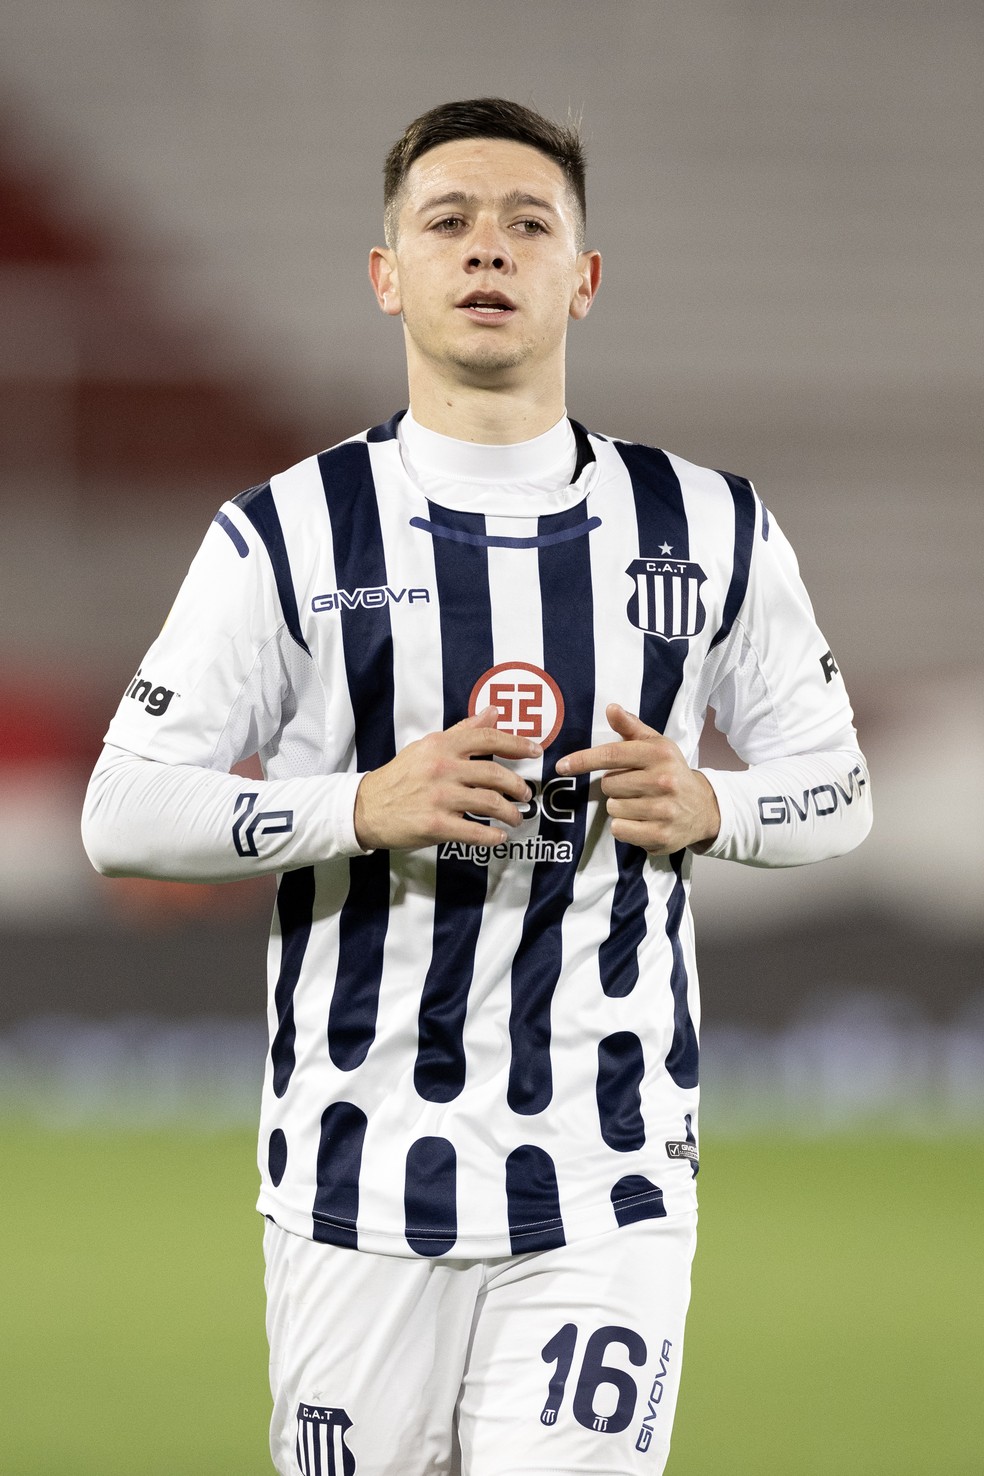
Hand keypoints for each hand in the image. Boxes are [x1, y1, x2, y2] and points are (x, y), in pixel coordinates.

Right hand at [354, 708, 541, 851]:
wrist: (366, 807)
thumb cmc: (400, 776)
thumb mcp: (428, 746)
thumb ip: (463, 731)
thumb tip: (493, 712)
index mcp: (441, 746)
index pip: (487, 738)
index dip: (516, 744)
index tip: (535, 752)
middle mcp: (442, 768)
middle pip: (495, 774)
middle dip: (518, 786)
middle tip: (526, 795)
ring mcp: (438, 797)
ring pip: (489, 803)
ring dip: (510, 813)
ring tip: (516, 818)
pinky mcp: (434, 825)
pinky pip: (474, 831)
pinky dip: (492, 836)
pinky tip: (499, 837)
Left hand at [556, 703, 719, 854]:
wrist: (703, 807)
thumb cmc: (671, 772)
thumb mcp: (656, 745)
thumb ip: (631, 727)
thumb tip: (611, 708)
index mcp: (660, 754)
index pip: (612, 754)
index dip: (583, 760)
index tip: (562, 766)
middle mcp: (664, 780)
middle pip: (608, 785)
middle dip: (614, 787)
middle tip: (634, 787)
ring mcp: (664, 810)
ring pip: (613, 809)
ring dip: (620, 808)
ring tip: (640, 804)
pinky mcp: (661, 835)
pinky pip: (620, 830)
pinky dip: (624, 827)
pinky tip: (641, 821)